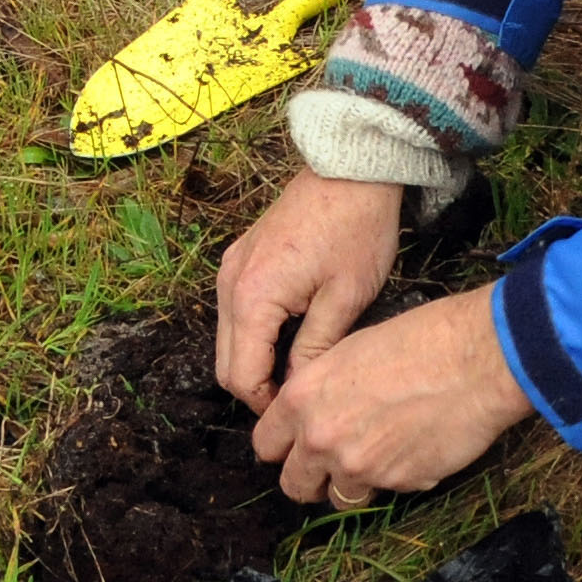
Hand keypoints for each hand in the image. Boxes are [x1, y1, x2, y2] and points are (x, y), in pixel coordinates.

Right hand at [215, 170, 403, 409]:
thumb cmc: (356, 231)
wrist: (349, 169)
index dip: (267, 405)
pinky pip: (234, 311)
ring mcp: (229, 268)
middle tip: (300, 398)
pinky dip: (253, 334)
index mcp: (252, 297)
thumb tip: (299, 392)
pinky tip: (289, 337)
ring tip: (298, 370)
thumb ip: (314, 351)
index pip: (241, 377)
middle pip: (225, 363)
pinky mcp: (239, 258)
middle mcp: (229, 284)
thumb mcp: (345, 299)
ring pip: (227, 339)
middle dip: (256, 388)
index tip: (300, 412)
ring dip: (254, 361)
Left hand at [250, 285, 535, 505]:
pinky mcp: (399, 485)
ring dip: (353, 484)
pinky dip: (396, 478)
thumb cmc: (417, 340)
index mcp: (303, 399)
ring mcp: (361, 468)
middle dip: (309, 478)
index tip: (294, 446)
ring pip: (341, 499)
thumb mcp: (348, 351)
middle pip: (294, 485)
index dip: (281, 447)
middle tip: (331, 464)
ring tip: (379, 455)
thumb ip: (320, 392)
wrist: (474, 360)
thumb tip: (314, 415)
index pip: (266, 445)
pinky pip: (388, 492)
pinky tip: (415, 446)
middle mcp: (323, 440)